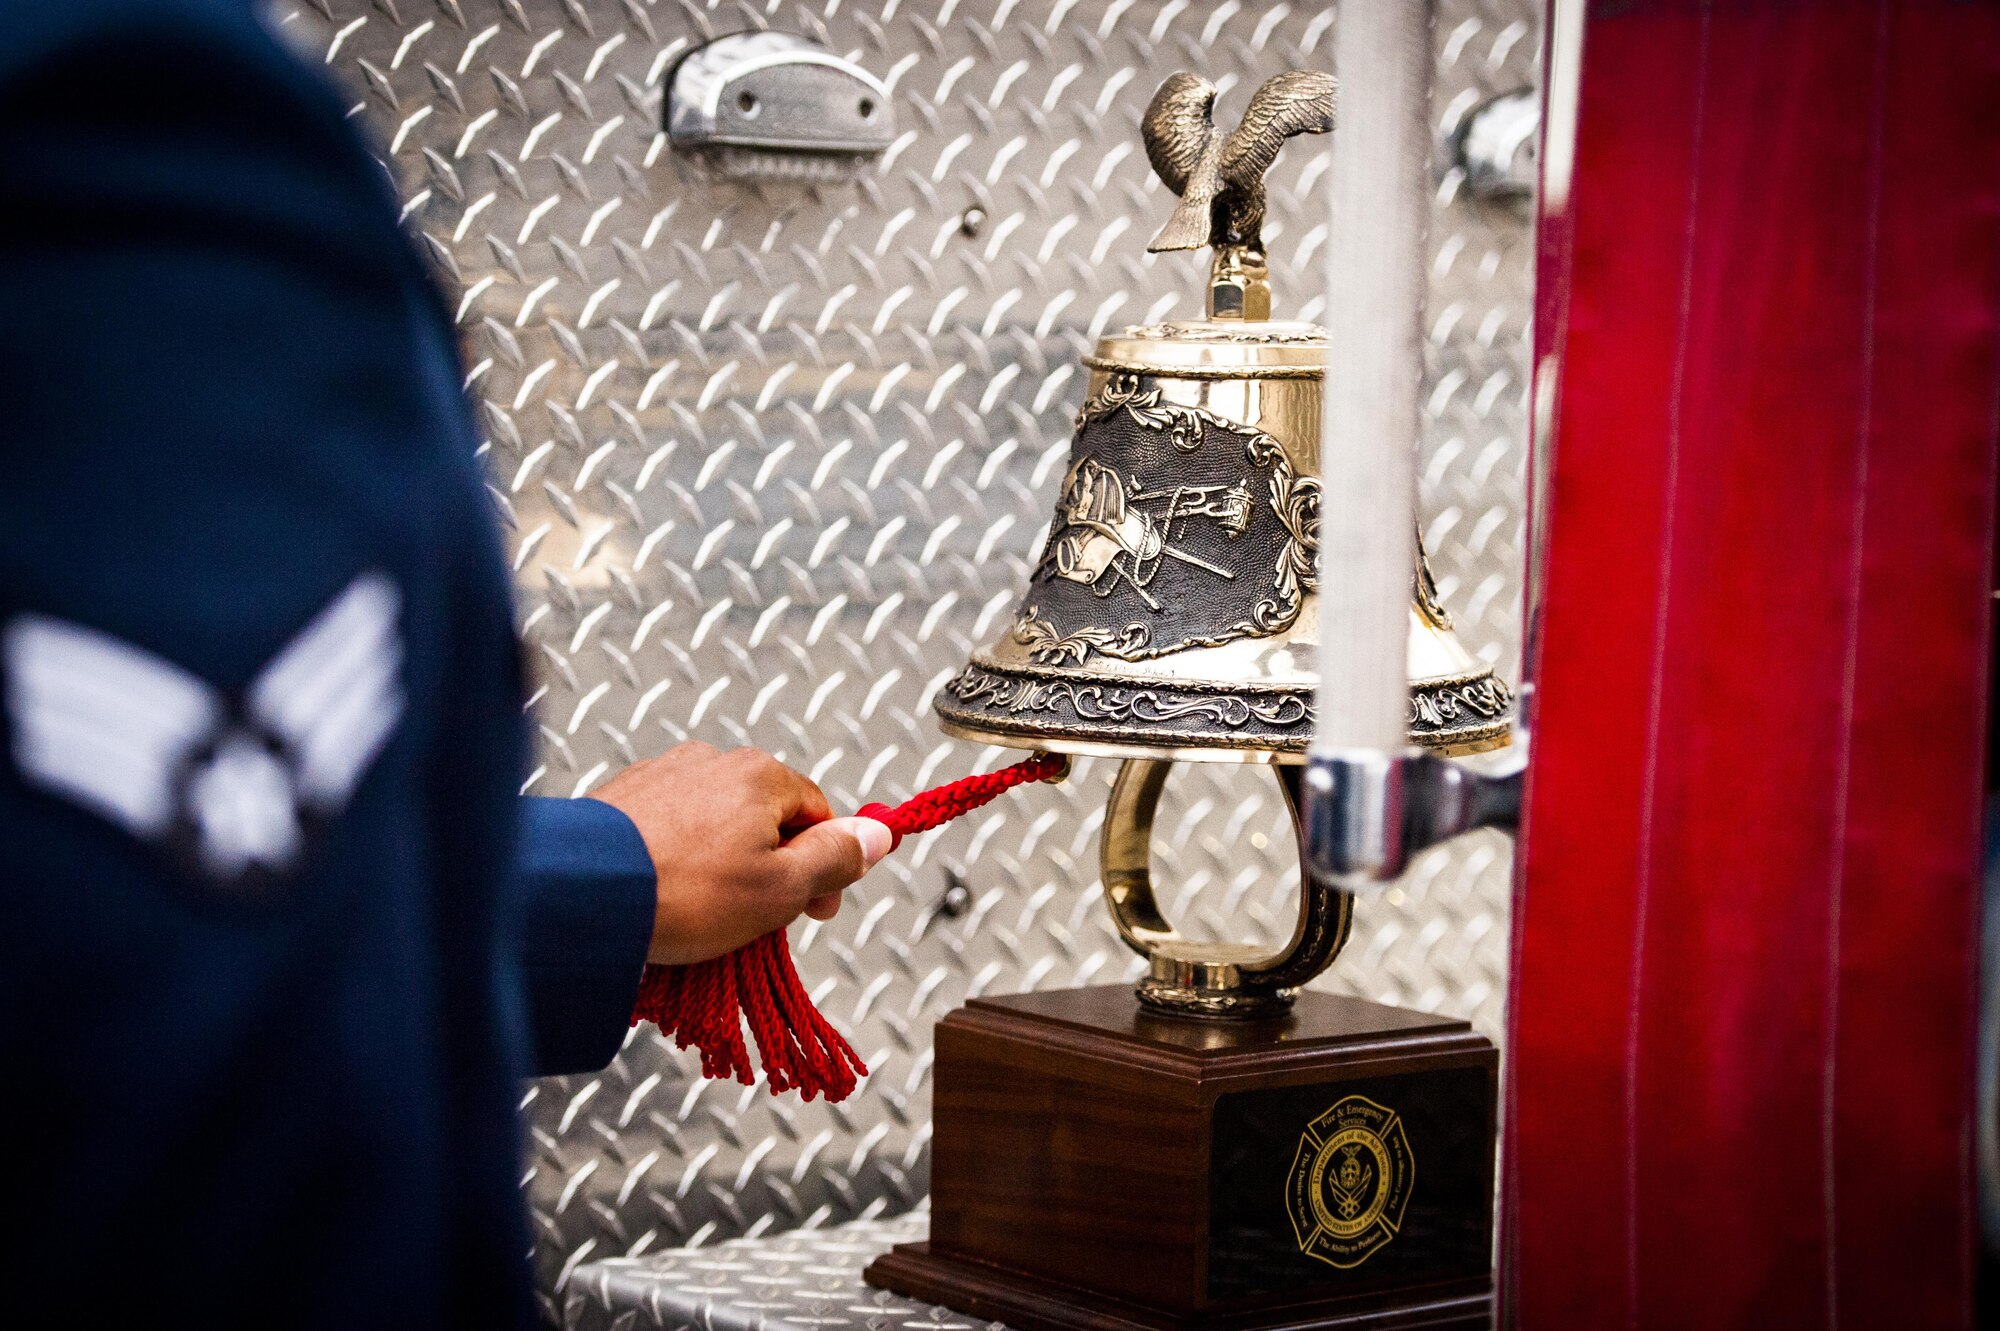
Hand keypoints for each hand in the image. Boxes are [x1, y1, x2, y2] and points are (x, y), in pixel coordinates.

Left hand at [590, 742, 892, 965]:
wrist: (582, 895)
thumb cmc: (685, 894)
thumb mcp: (783, 889)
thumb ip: (837, 858)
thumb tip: (880, 834)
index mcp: (761, 774)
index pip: (817, 813)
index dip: (824, 864)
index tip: (813, 911)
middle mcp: (711, 760)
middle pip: (765, 816)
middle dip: (768, 866)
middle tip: (752, 919)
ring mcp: (661, 774)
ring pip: (714, 823)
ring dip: (719, 863)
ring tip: (698, 912)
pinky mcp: (620, 797)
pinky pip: (667, 828)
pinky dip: (674, 858)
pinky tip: (662, 894)